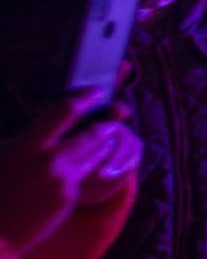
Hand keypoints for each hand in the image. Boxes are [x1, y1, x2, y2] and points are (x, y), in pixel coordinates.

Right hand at [0, 89, 140, 254]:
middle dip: (106, 126)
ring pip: (95, 157)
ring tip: (105, 142)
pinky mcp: (69, 199)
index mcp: (28, 145)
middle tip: (112, 122)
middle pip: (92, 135)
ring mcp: (62, 181)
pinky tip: (81, 172)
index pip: (65, 111)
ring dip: (102, 148)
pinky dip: (85, 172)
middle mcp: (50, 161)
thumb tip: (48, 120)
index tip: (96, 92)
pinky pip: (83, 179)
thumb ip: (28, 138)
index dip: (85, 98)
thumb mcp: (2, 153)